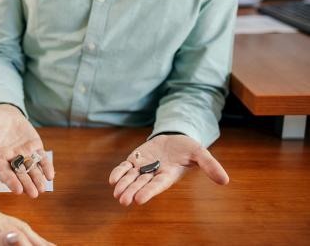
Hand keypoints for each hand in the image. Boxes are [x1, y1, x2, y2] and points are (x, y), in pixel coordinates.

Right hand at [0, 104, 54, 197]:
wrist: (5, 114)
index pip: (4, 171)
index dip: (10, 180)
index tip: (17, 190)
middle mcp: (11, 158)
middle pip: (20, 173)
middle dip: (27, 184)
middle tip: (34, 194)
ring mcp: (24, 154)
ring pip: (31, 169)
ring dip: (37, 179)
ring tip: (42, 189)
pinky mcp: (34, 147)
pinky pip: (41, 159)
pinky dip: (46, 167)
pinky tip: (51, 175)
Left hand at [0, 206, 53, 245]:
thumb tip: (17, 237)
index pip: (18, 232)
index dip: (33, 243)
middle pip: (22, 227)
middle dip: (39, 240)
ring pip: (18, 227)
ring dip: (33, 238)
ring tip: (45, 245)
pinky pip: (10, 227)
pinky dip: (21, 235)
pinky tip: (27, 240)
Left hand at [109, 134, 228, 205]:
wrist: (175, 138)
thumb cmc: (188, 148)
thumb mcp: (200, 153)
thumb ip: (210, 166)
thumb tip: (225, 180)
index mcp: (168, 175)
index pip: (157, 185)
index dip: (148, 191)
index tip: (139, 199)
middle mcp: (154, 174)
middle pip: (141, 184)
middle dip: (132, 192)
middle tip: (123, 201)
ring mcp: (143, 168)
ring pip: (131, 178)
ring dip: (124, 185)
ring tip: (117, 193)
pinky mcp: (135, 160)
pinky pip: (125, 168)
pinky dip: (119, 173)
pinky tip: (113, 180)